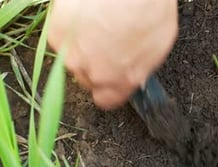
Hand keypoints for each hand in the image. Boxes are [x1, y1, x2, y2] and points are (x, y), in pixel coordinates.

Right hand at [48, 0, 177, 108]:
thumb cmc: (150, 10)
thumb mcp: (157, 49)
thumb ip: (138, 69)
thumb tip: (132, 73)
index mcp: (119, 81)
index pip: (106, 100)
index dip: (110, 88)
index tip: (112, 77)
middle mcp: (92, 73)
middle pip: (88, 78)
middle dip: (96, 64)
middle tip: (107, 43)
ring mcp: (70, 53)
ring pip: (72, 57)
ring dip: (82, 45)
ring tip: (98, 25)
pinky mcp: (56, 31)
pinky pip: (61, 37)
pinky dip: (70, 27)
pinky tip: (86, 16)